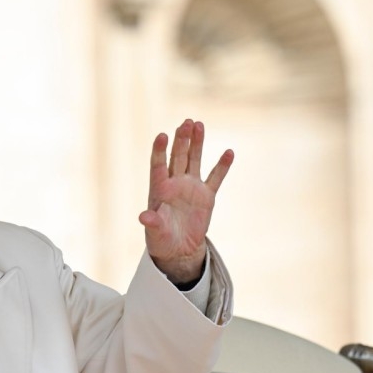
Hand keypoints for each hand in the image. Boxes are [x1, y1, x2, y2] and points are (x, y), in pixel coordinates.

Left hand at [138, 119, 233, 283]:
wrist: (178, 249)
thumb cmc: (161, 239)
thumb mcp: (155, 232)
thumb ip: (152, 223)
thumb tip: (143, 217)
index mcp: (159, 189)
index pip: (158, 165)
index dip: (159, 150)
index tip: (162, 135)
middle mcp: (175, 183)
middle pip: (178, 157)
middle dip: (182, 140)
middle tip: (186, 122)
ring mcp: (191, 187)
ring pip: (194, 160)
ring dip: (197, 143)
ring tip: (199, 125)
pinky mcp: (206, 195)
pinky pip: (215, 178)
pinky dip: (222, 166)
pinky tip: (229, 152)